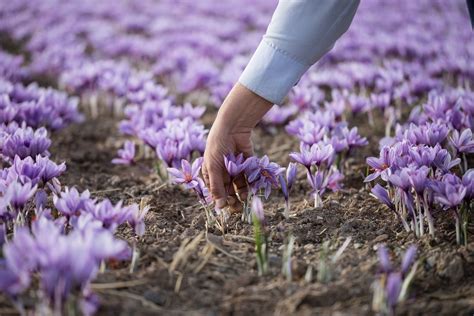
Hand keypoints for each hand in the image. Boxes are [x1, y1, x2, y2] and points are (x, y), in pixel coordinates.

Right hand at [202, 83, 272, 209]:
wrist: (233, 128)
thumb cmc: (217, 146)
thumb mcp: (213, 167)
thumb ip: (217, 187)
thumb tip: (220, 206)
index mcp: (210, 172)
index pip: (215, 191)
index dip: (220, 200)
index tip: (226, 208)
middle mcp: (222, 172)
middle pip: (227, 190)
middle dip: (232, 199)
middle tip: (236, 208)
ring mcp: (235, 168)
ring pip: (238, 186)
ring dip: (240, 194)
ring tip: (243, 199)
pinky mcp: (246, 165)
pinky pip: (248, 178)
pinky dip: (249, 185)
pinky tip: (249, 191)